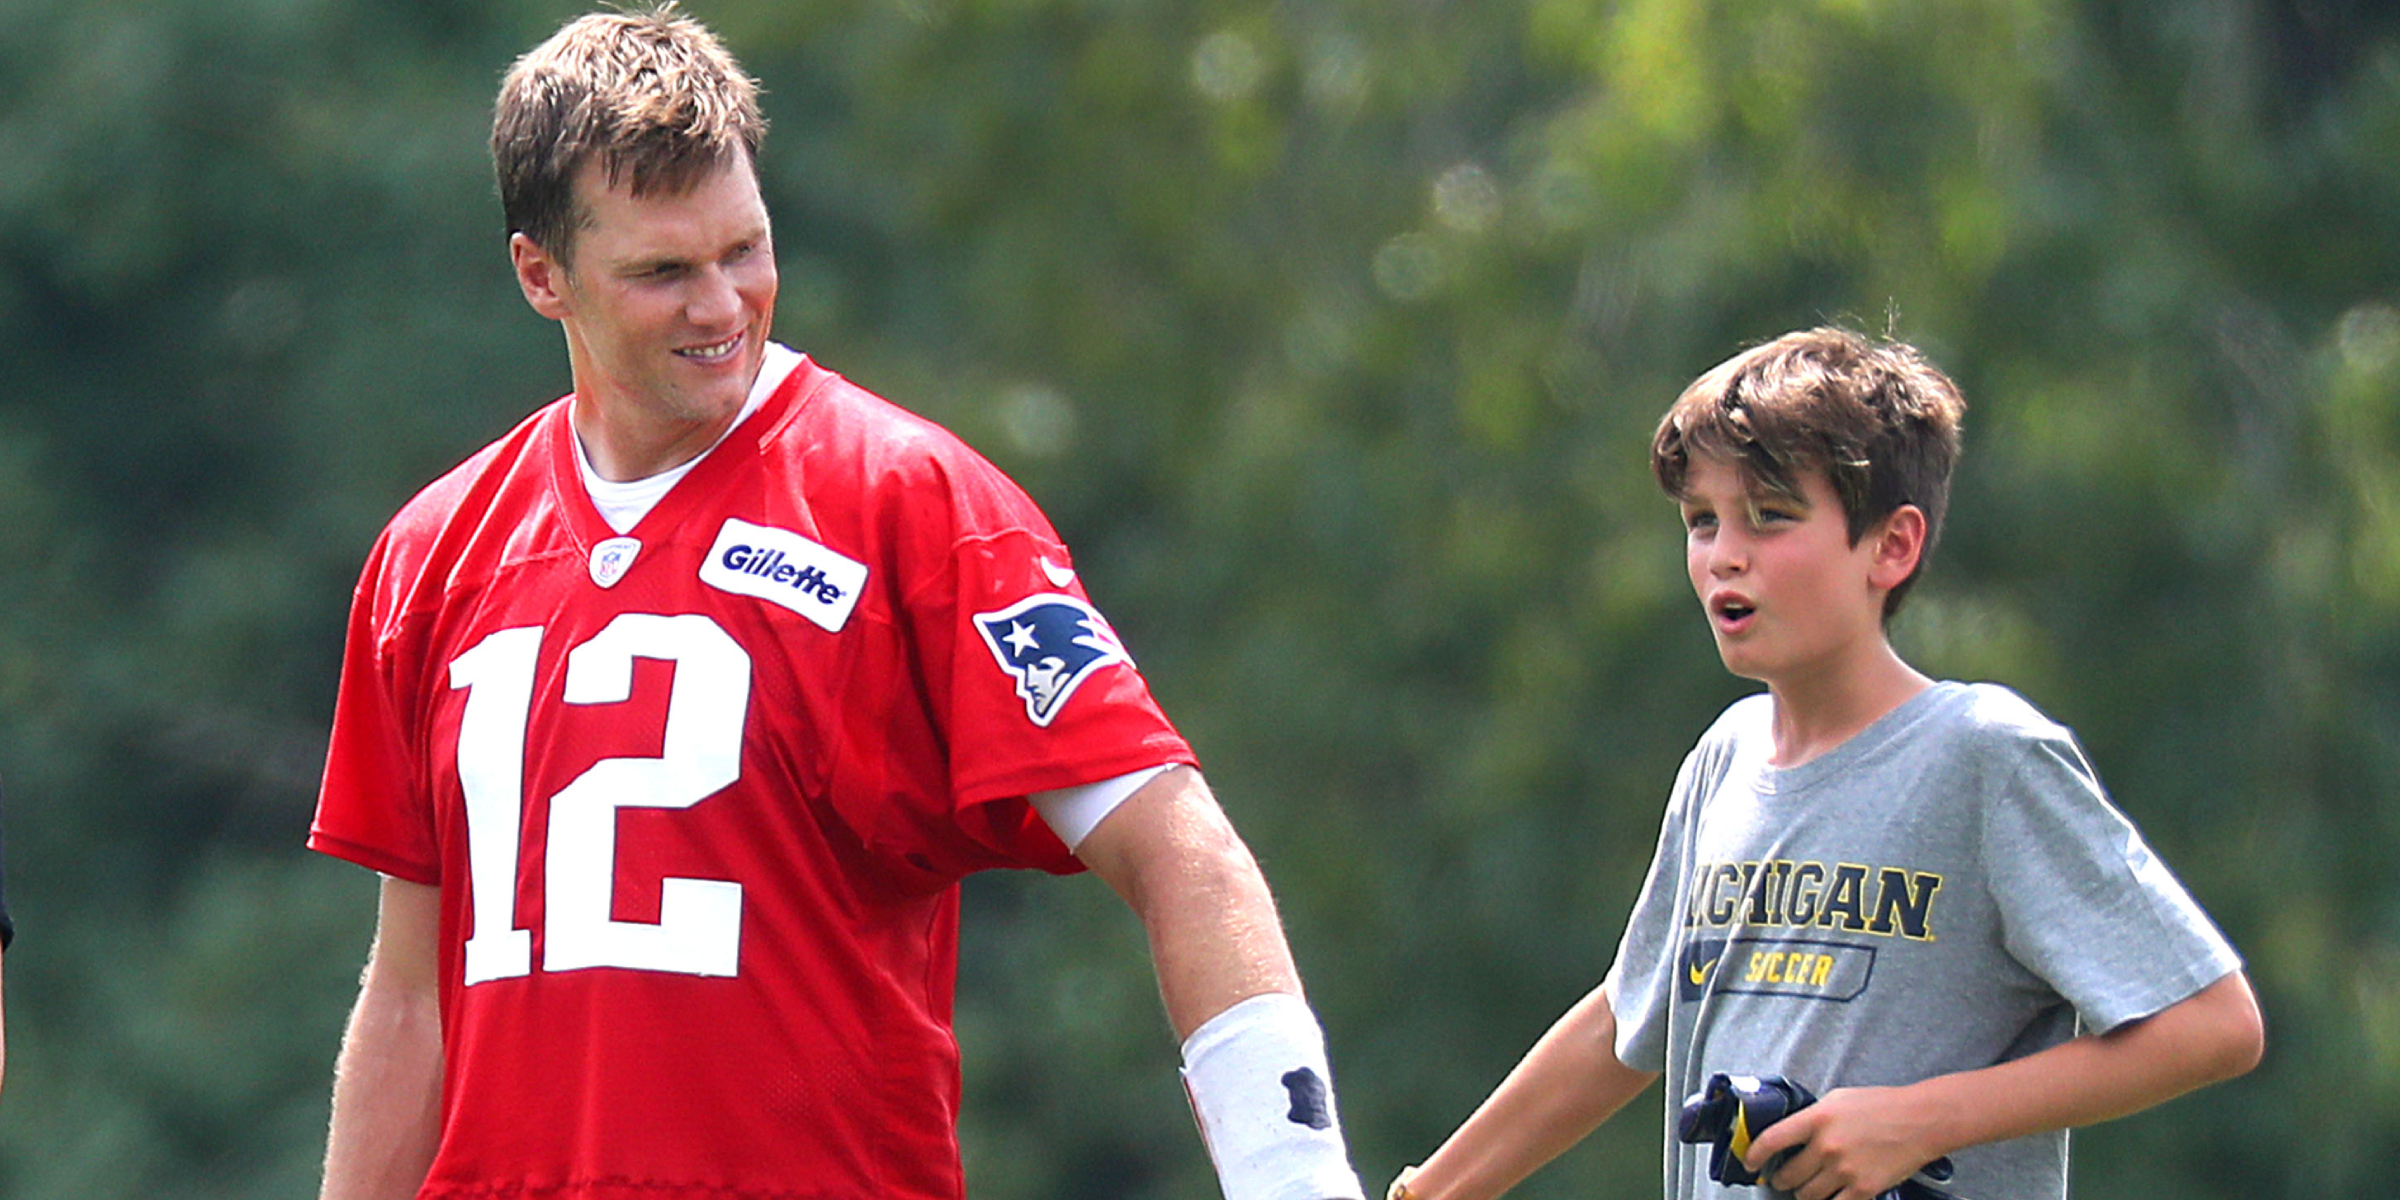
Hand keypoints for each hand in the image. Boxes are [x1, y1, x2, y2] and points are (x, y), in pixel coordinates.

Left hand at [1741, 1085, 1944, 1199]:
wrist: (1920, 1121)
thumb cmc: (1881, 1105)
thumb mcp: (1838, 1099)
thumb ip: (1812, 1117)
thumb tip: (1791, 1133)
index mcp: (1817, 1119)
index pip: (1772, 1140)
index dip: (1754, 1155)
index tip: (1748, 1162)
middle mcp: (1827, 1146)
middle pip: (1787, 1174)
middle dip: (1780, 1179)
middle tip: (1781, 1178)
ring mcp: (1844, 1170)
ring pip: (1806, 1195)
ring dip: (1802, 1194)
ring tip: (1806, 1188)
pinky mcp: (1863, 1189)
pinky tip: (1829, 1196)